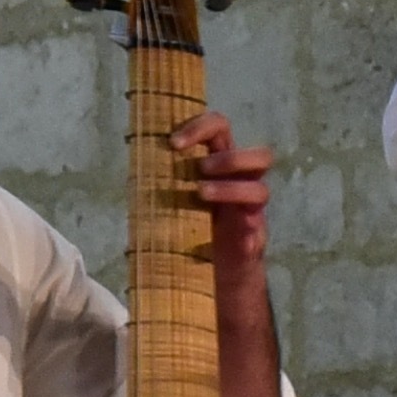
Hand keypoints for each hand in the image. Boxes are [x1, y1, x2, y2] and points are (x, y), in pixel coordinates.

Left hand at [169, 108, 276, 271]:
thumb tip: (135, 160)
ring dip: (230, 190)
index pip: (220, 130)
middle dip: (230, 159)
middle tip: (201, 169)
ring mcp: (251, 212)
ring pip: (260, 191)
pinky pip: (256, 234)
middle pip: (260, 156)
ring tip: (201, 195)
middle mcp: (242, 183)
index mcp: (221, 164)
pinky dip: (245, 234)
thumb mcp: (173, 195)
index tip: (173, 143)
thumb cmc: (187, 223)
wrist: (209, 268)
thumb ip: (164, 178)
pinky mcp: (253, 240)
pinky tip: (228, 238)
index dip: (201, 127)